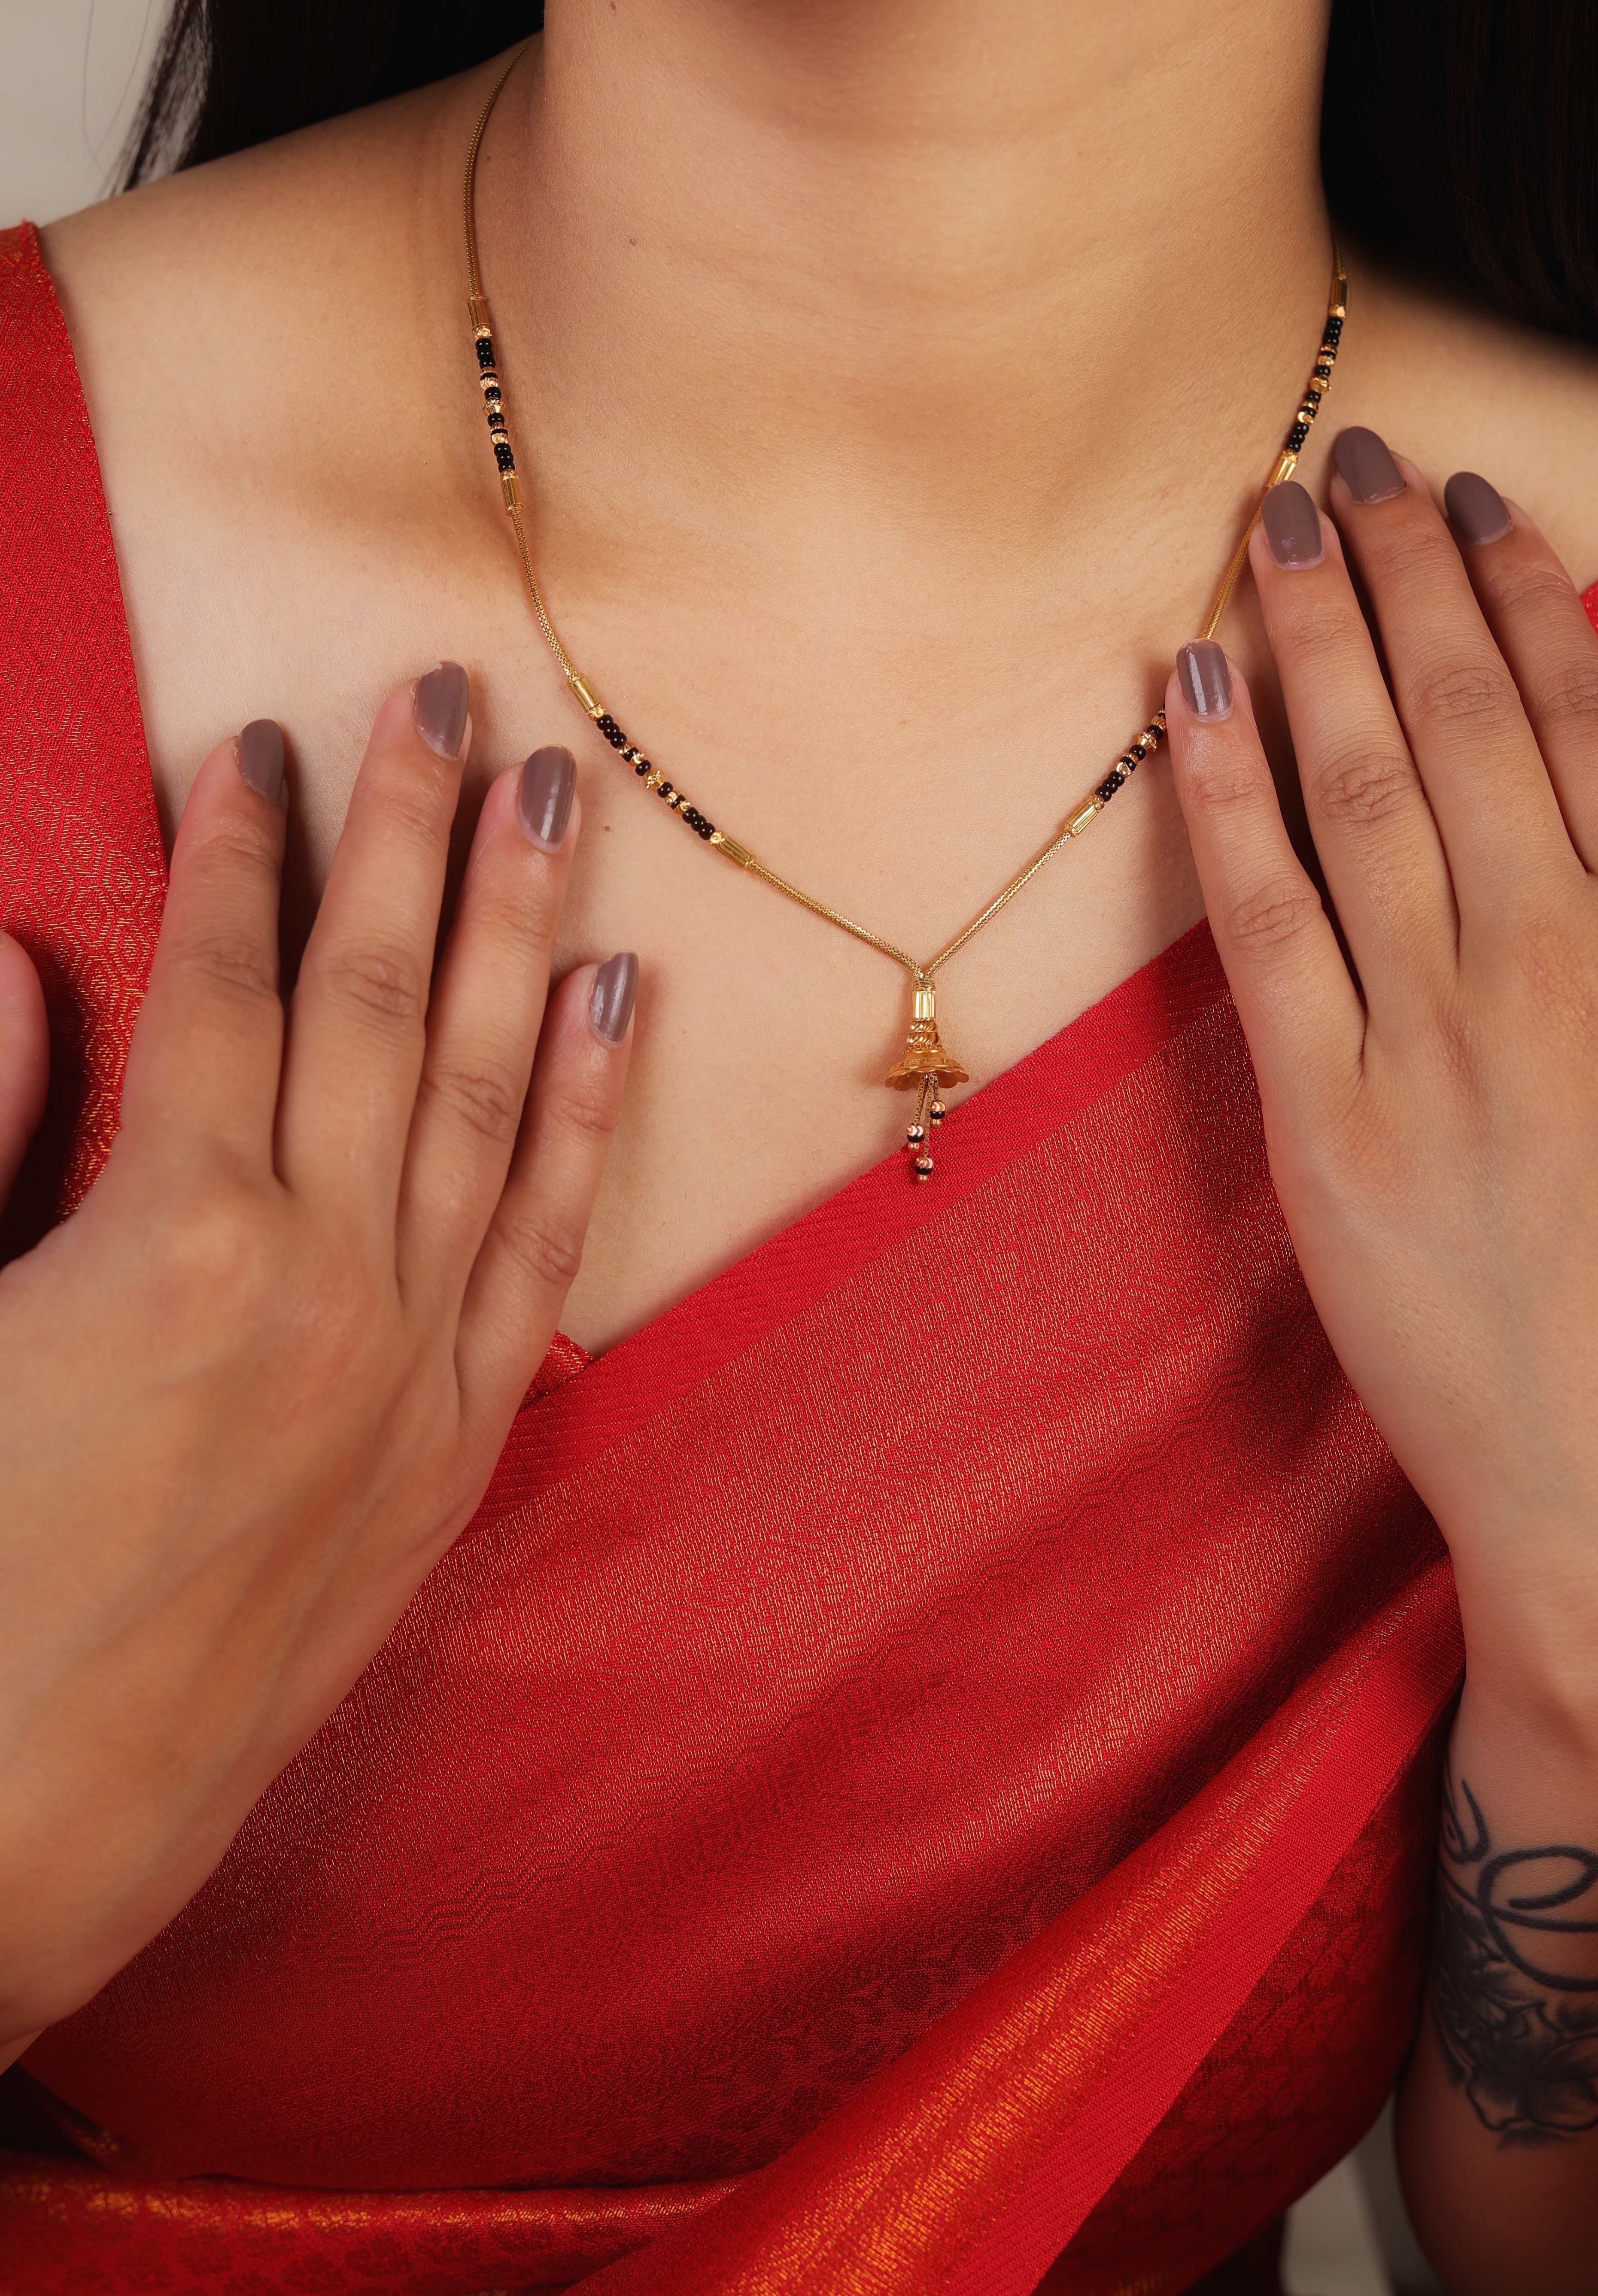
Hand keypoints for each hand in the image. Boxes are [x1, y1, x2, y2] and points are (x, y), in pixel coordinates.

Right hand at [0, 670, 634, 2044]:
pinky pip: (545, 1238)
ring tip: (557, 793)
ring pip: (484, 1090)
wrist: (19, 1827)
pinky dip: (585, 1111)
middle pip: (379, 998)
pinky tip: (614, 1003)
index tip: (263, 745)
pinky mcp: (454, 1442)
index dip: (241, 850)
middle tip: (451, 693)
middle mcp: (326, 1275)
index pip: (226, 982)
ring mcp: (411, 1359)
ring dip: (520, 929)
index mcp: (176, 1235)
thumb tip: (13, 975)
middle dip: (413, 835)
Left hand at [1167, 439, 1597, 1725]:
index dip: (1521, 597)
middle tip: (1347, 460)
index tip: (1472, 506)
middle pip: (1466, 721)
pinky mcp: (1333, 1129)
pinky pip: (1263, 922)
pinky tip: (1183, 687)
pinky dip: (1220, 794)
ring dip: (1311, 641)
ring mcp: (1442, 1040)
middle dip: (1400, 577)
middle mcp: (1565, 963)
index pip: (1590, 722)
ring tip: (1270, 524)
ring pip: (1364, 787)